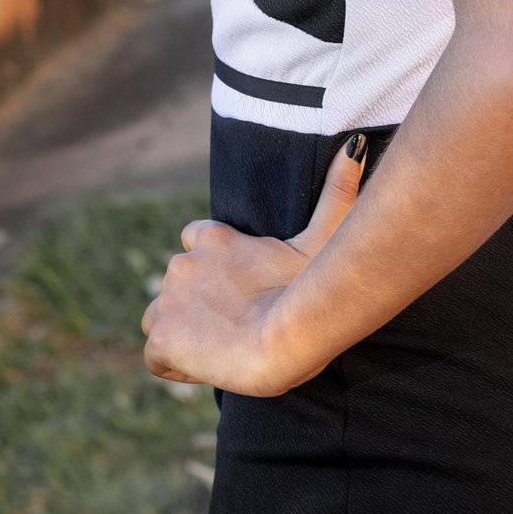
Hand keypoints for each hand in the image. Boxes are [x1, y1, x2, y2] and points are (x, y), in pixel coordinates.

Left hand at [141, 135, 367, 395]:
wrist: (286, 339)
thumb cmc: (308, 288)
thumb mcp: (323, 236)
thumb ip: (336, 191)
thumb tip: (356, 144)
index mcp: (215, 238)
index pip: (193, 240)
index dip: (210, 267)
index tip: (235, 290)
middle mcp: (183, 263)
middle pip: (176, 284)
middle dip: (196, 302)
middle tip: (237, 324)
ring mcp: (169, 300)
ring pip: (161, 318)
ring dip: (183, 332)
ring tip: (222, 348)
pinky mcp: (163, 337)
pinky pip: (157, 356)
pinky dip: (175, 365)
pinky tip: (208, 368)